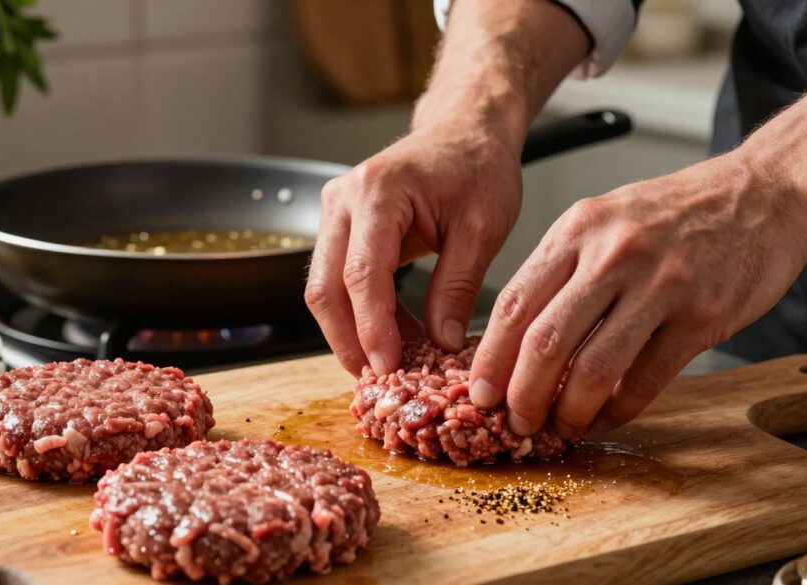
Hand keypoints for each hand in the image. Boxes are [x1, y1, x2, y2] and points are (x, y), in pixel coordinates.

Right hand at [305, 120, 521, 374]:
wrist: (465, 132)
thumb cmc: (477, 167)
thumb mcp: (483, 227)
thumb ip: (457, 285)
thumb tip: (441, 343)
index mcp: (379, 191)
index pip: (362, 273)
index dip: (372, 327)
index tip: (388, 367)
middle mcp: (344, 199)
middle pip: (325, 286)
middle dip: (348, 340)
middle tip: (378, 380)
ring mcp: (335, 212)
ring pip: (323, 288)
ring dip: (350, 331)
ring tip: (388, 364)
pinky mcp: (340, 227)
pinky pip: (337, 280)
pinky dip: (359, 314)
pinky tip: (389, 337)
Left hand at [468, 152, 806, 436]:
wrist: (761, 193)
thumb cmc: (674, 213)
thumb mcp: (602, 220)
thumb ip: (560, 270)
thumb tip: (514, 337)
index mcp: (577, 230)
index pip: (513, 303)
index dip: (489, 358)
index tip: (479, 392)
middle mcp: (612, 255)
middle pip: (544, 341)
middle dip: (522, 395)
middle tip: (517, 421)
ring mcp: (660, 284)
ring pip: (594, 367)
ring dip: (570, 411)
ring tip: (563, 426)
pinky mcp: (702, 315)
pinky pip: (648, 378)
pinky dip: (621, 409)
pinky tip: (609, 416)